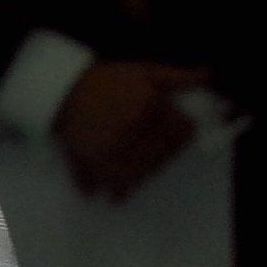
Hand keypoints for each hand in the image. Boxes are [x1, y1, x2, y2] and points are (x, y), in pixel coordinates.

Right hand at [54, 60, 208, 198]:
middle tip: (155, 151)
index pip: (182, 133)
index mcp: (149, 109)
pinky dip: (110, 190)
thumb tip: (208, 75)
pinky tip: (112, 194)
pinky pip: (105, 181)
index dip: (183, 132)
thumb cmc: (105, 79)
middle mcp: (132, 132)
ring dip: (140, 178)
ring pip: (138, 175)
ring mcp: (110, 149)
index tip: (177, 131)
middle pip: (161, 158)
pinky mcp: (89, 160)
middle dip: (161, 156)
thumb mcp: (143, 71)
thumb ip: (177, 76)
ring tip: (135, 176)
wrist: (58, 86)